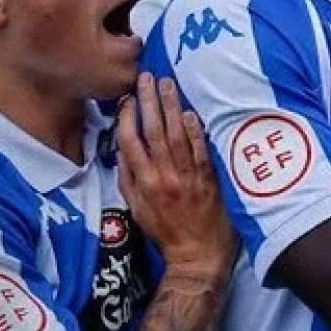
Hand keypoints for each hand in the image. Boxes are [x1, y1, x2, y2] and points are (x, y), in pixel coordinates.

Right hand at [116, 73, 238, 278]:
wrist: (197, 253)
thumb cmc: (164, 232)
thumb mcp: (136, 210)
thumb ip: (128, 179)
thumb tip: (121, 150)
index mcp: (144, 183)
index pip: (130, 142)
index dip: (126, 118)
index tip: (126, 99)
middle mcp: (164, 176)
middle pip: (154, 131)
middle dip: (149, 101)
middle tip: (146, 77)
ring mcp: (188, 175)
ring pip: (177, 134)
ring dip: (171, 107)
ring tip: (167, 84)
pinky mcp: (208, 178)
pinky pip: (200, 149)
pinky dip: (194, 130)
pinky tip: (189, 113)